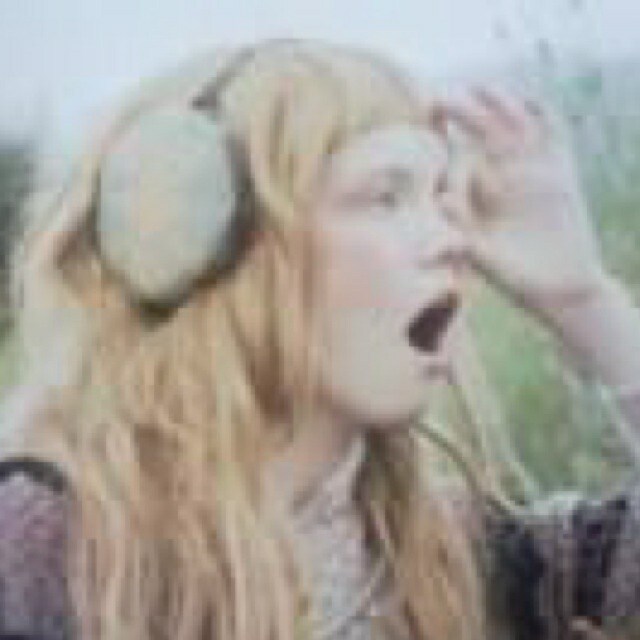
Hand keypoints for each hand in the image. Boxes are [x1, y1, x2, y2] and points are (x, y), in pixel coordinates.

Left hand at [436, 88, 608, 325]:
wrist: (556, 285)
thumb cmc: (510, 274)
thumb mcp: (477, 251)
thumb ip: (459, 228)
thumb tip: (439, 198)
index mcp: (474, 187)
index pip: (452, 150)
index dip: (437, 132)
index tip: (420, 117)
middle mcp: (499, 171)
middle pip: (479, 126)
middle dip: (459, 109)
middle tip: (438, 99)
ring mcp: (530, 167)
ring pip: (512, 121)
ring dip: (497, 102)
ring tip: (478, 90)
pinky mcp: (560, 169)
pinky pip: (552, 131)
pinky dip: (541, 113)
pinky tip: (526, 103)